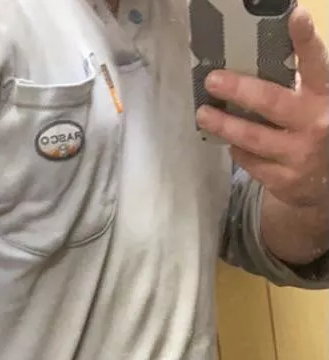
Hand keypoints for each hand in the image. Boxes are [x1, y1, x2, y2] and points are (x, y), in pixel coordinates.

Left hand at [197, 7, 328, 211]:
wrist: (327, 180)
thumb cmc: (314, 129)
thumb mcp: (314, 102)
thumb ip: (295, 83)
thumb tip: (256, 55)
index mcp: (324, 97)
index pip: (316, 63)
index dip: (305, 39)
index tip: (296, 16)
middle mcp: (314, 124)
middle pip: (271, 102)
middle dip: (238, 90)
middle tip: (213, 80)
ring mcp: (299, 155)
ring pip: (253, 137)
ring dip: (224, 125)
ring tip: (204, 114)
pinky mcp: (284, 181)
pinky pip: (251, 162)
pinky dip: (238, 150)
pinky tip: (230, 142)